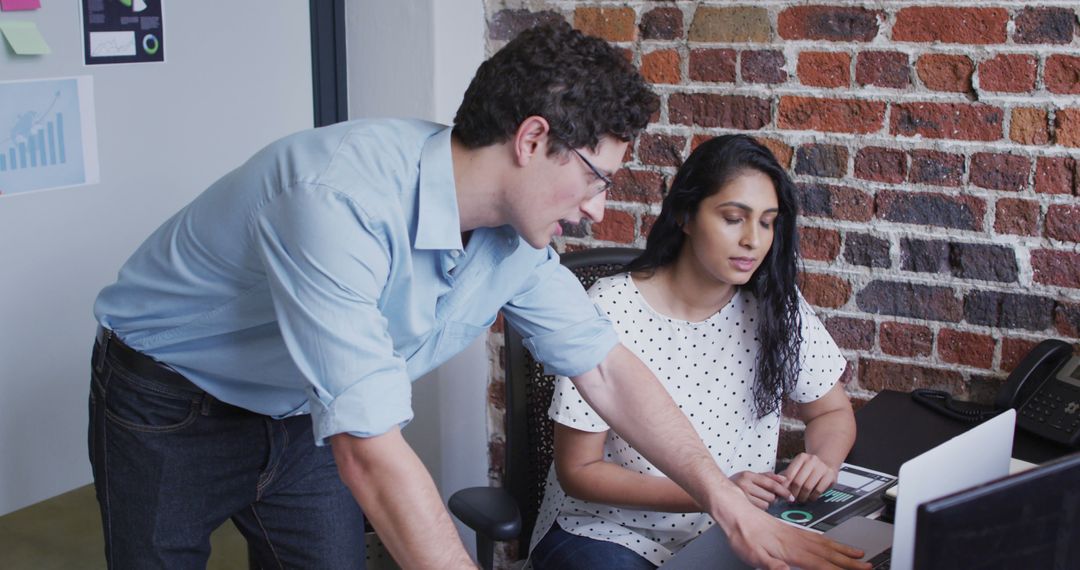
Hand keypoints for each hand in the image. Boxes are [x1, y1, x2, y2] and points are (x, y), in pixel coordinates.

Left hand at [721, 505, 869, 569]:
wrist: (736, 513)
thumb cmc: (742, 535)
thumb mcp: (753, 555)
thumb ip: (772, 566)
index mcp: (790, 550)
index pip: (820, 564)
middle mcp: (796, 541)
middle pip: (828, 553)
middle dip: (849, 561)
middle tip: (868, 565)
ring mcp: (795, 534)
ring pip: (825, 543)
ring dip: (843, 550)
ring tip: (859, 554)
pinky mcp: (790, 530)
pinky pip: (816, 537)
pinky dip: (829, 541)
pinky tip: (832, 544)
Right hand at [730, 471, 794, 508]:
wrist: (717, 491)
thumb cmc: (737, 484)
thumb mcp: (751, 476)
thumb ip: (769, 476)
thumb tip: (785, 479)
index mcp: (748, 475)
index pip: (771, 483)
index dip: (783, 491)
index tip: (791, 497)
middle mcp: (744, 485)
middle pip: (770, 496)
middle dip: (772, 498)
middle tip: (766, 496)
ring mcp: (742, 497)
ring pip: (766, 505)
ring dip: (766, 504)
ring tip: (756, 499)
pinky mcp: (742, 508)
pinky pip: (759, 510)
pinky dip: (760, 508)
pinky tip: (753, 504)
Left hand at [780, 453, 838, 502]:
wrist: (827, 464)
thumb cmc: (809, 468)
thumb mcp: (797, 468)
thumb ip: (786, 475)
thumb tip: (776, 486)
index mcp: (801, 457)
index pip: (789, 474)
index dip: (785, 487)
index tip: (783, 493)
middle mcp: (812, 460)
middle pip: (798, 482)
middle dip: (794, 493)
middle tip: (792, 498)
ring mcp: (822, 467)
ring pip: (808, 487)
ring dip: (803, 496)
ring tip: (801, 499)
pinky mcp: (830, 475)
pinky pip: (818, 490)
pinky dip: (813, 497)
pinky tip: (811, 497)